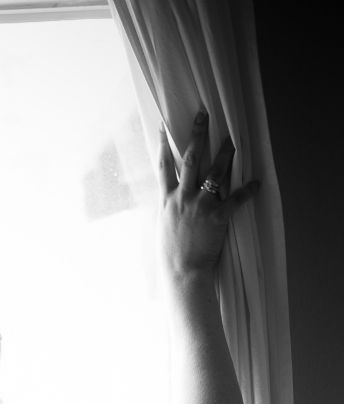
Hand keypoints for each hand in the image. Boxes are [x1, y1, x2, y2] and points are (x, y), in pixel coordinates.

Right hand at [158, 109, 258, 277]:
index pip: (163, 166)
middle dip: (197, 134)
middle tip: (203, 114)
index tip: (163, 125)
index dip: (161, 144)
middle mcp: (182, 198)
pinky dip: (248, 191)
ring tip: (233, 139)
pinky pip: (236, 200)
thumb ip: (170, 210)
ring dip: (225, 153)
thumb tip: (172, 201)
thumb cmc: (171, 255)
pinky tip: (257, 182)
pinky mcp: (217, 217)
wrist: (182, 273)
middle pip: (189, 159)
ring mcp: (200, 206)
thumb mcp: (163, 227)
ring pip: (214, 172)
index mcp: (166, 201)